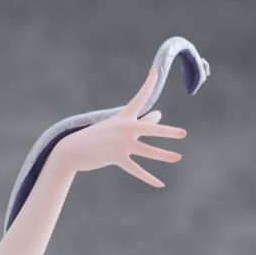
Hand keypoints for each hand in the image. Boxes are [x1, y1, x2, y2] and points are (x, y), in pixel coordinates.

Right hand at [54, 67, 186, 187]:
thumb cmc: (97, 136)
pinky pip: (136, 170)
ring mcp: (121, 144)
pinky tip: (160, 184)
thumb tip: (159, 116)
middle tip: (182, 134)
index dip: (148, 83)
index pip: (140, 97)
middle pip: (151, 129)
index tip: (154, 70)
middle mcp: (125, 128)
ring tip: (177, 157)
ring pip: (148, 151)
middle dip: (168, 132)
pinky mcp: (116, 158)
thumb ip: (141, 121)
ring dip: (164, 155)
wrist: (73, 149)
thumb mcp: (117, 126)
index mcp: (124, 117)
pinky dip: (149, 178)